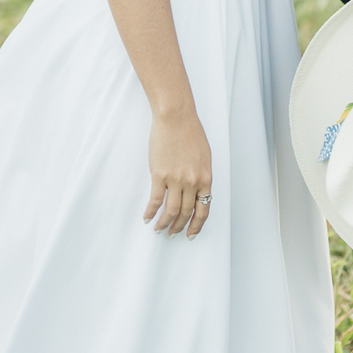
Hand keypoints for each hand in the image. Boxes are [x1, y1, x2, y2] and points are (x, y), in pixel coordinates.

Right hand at [145, 108, 212, 235]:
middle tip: (173, 233)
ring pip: (171, 211)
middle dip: (179, 227)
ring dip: (164, 223)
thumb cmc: (190, 132)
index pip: (203, 210)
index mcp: (206, 178)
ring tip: (159, 229)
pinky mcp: (160, 175)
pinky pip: (155, 200)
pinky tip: (147, 217)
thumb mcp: (204, 157)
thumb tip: (196, 192)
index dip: (196, 225)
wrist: (176, 118)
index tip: (191, 234)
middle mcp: (192, 182)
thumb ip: (201, 176)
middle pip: (186, 213)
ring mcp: (176, 180)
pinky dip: (150, 211)